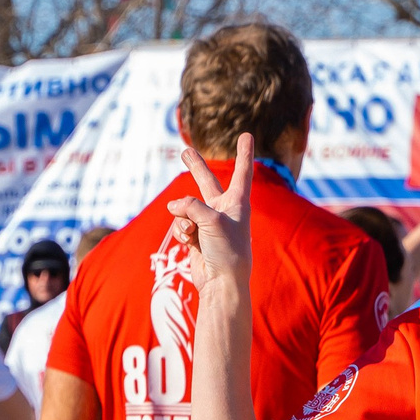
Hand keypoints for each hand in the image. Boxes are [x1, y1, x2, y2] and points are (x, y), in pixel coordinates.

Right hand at [170, 140, 253, 290]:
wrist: (221, 284)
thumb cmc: (227, 252)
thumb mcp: (212, 221)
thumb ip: (191, 206)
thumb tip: (173, 206)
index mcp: (237, 202)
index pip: (242, 172)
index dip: (244, 153)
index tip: (246, 135)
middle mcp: (223, 210)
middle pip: (206, 181)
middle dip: (196, 166)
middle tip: (186, 151)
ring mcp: (207, 223)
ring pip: (184, 208)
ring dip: (183, 219)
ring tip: (193, 233)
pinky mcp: (194, 236)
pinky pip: (180, 224)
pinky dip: (181, 232)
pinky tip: (188, 242)